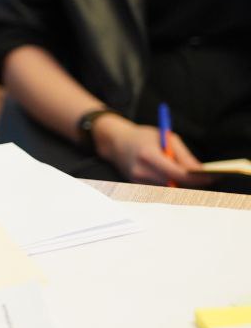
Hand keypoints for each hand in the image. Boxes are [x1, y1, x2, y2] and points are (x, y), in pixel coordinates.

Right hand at [92, 114, 214, 187]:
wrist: (115, 142)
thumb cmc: (142, 137)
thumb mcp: (165, 137)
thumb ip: (184, 155)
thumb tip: (202, 172)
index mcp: (148, 156)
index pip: (178, 174)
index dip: (197, 178)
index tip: (212, 177)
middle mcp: (141, 171)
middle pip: (175, 186)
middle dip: (193, 184)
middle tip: (208, 180)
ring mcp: (137, 181)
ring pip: (169, 190)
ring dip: (182, 186)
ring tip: (192, 178)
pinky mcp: (136, 186)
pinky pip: (160, 190)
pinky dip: (171, 186)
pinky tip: (175, 179)